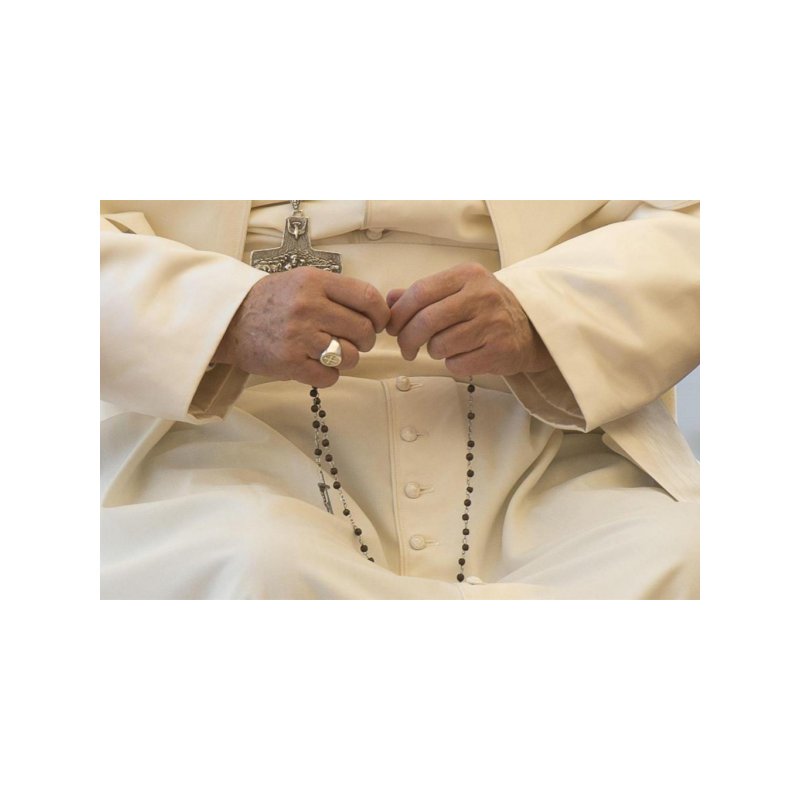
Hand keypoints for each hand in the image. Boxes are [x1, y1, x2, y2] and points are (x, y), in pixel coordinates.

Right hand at [213, 268, 390, 387]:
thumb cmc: (272, 301)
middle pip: (363, 330)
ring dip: (348, 359)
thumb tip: (376, 310)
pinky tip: (318, 366)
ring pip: (350, 356)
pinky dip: (329, 376)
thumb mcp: (303, 281)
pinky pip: (329, 377)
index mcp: (315, 282)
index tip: (379, 322)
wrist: (230, 321)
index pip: (367, 297)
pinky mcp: (289, 362)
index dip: (381, 314)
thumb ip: (336, 291)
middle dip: (366, 340)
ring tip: (333, 353)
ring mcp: (298, 336)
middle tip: (355, 341)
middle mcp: (308, 307)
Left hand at [385, 262, 553, 376]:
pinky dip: (452, 364)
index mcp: (468, 275)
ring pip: (439, 345)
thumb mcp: (458, 291)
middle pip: (426, 320)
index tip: (392, 327)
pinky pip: (456, 364)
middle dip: (407, 339)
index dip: (399, 314)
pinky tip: (463, 356)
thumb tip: (389, 300)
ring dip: (433, 351)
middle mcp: (482, 295)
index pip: (420, 292)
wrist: (531, 329)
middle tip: (406, 348)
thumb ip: (423, 294)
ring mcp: (493, 323)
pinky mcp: (499, 350)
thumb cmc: (486, 309)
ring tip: (444, 347)